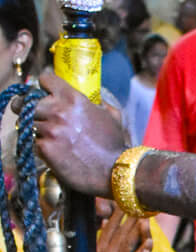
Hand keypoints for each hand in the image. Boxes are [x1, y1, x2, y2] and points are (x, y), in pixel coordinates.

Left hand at [32, 74, 124, 195]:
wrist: (113, 171)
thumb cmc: (114, 145)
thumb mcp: (111, 116)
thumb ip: (98, 103)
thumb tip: (96, 100)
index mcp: (73, 98)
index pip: (45, 80)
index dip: (43, 86)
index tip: (42, 93)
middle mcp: (58, 111)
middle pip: (26, 102)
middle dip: (26, 107)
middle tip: (30, 114)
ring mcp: (50, 130)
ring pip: (27, 123)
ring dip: (34, 129)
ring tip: (45, 136)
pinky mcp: (45, 148)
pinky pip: (33, 143)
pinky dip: (40, 147)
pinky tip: (52, 152)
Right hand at [96, 207, 150, 251]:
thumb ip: (104, 238)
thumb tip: (103, 221)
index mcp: (101, 250)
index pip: (109, 229)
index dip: (117, 216)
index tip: (124, 203)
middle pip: (122, 234)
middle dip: (131, 220)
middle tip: (140, 207)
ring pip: (131, 247)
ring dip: (138, 233)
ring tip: (145, 221)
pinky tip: (148, 245)